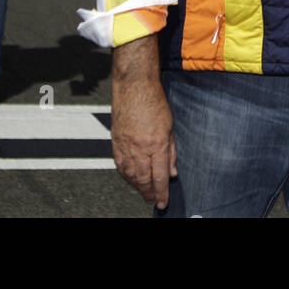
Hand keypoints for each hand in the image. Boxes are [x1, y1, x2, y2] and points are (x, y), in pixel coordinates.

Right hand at [111, 48, 176, 209]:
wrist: (134, 86)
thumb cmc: (154, 102)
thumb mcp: (170, 127)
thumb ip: (171, 152)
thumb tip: (172, 172)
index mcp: (156, 144)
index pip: (160, 176)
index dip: (162, 193)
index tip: (163, 202)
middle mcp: (139, 148)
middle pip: (143, 179)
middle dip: (148, 193)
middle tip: (152, 200)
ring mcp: (125, 146)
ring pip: (129, 175)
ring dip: (136, 186)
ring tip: (143, 192)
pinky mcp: (115, 142)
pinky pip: (119, 165)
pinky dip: (125, 175)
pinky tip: (130, 179)